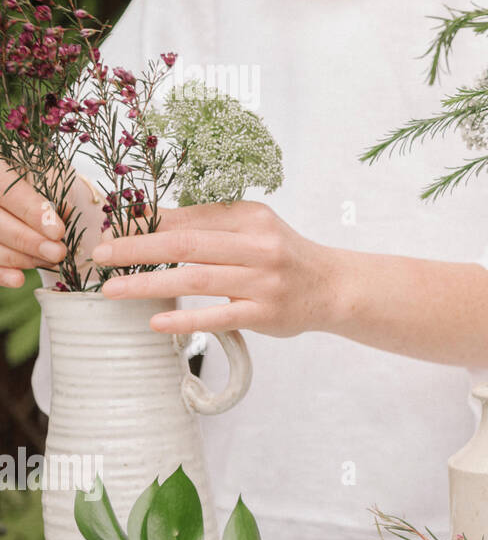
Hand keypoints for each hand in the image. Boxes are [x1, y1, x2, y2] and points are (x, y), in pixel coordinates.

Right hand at [0, 163, 67, 286]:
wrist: (5, 184)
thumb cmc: (26, 169)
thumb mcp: (38, 163)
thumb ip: (48, 182)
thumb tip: (64, 209)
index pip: (8, 193)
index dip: (32, 213)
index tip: (58, 231)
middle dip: (30, 242)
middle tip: (59, 253)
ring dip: (20, 258)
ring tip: (50, 261)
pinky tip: (19, 279)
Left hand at [93, 201, 339, 336]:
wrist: (334, 287)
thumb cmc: (285, 256)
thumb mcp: (254, 229)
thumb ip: (211, 224)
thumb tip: (150, 219)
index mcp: (252, 217)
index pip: (190, 216)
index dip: (147, 222)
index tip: (111, 228)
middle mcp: (259, 245)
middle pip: (187, 243)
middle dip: (138, 248)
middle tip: (101, 255)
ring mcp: (263, 281)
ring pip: (196, 279)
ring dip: (149, 283)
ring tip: (113, 290)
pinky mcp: (266, 312)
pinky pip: (219, 315)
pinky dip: (185, 319)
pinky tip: (156, 322)